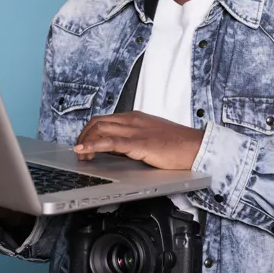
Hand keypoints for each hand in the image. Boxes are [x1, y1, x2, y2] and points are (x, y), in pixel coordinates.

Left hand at [74, 111, 204, 169]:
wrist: (194, 146)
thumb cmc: (176, 144)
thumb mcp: (149, 137)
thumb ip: (131, 140)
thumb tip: (113, 149)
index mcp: (134, 117)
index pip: (104, 120)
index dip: (89, 132)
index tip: (83, 145)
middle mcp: (132, 120)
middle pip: (97, 122)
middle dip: (83, 136)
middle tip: (79, 152)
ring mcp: (134, 130)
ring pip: (100, 129)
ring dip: (85, 141)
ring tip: (81, 156)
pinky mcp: (138, 143)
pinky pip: (110, 142)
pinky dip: (93, 145)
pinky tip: (84, 151)